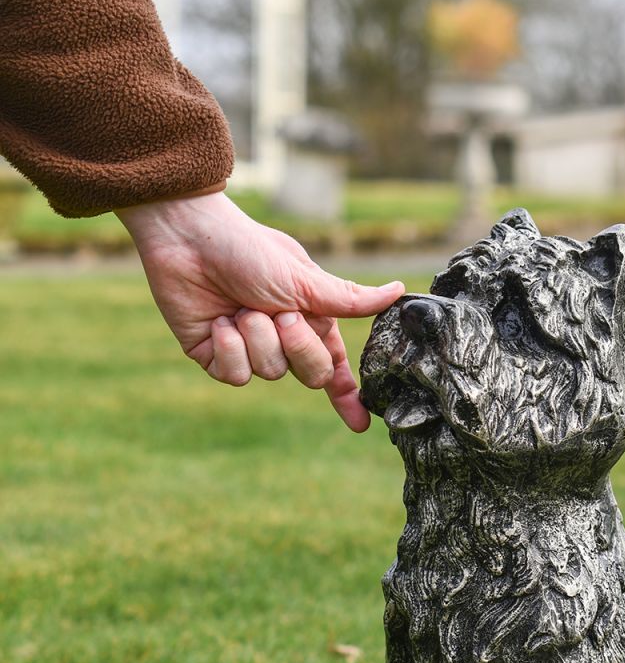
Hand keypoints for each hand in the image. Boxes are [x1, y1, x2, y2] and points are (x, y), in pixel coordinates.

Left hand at [115, 191, 404, 430]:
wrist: (189, 238)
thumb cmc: (249, 249)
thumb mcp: (305, 279)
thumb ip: (350, 299)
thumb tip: (398, 291)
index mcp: (310, 319)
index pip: (334, 366)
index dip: (348, 397)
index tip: (361, 424)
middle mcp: (281, 338)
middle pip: (310, 374)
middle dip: (299, 347)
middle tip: (282, 315)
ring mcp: (248, 349)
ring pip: (270, 372)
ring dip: (258, 337)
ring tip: (241, 307)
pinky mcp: (215, 356)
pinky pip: (236, 376)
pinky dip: (230, 348)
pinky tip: (219, 322)